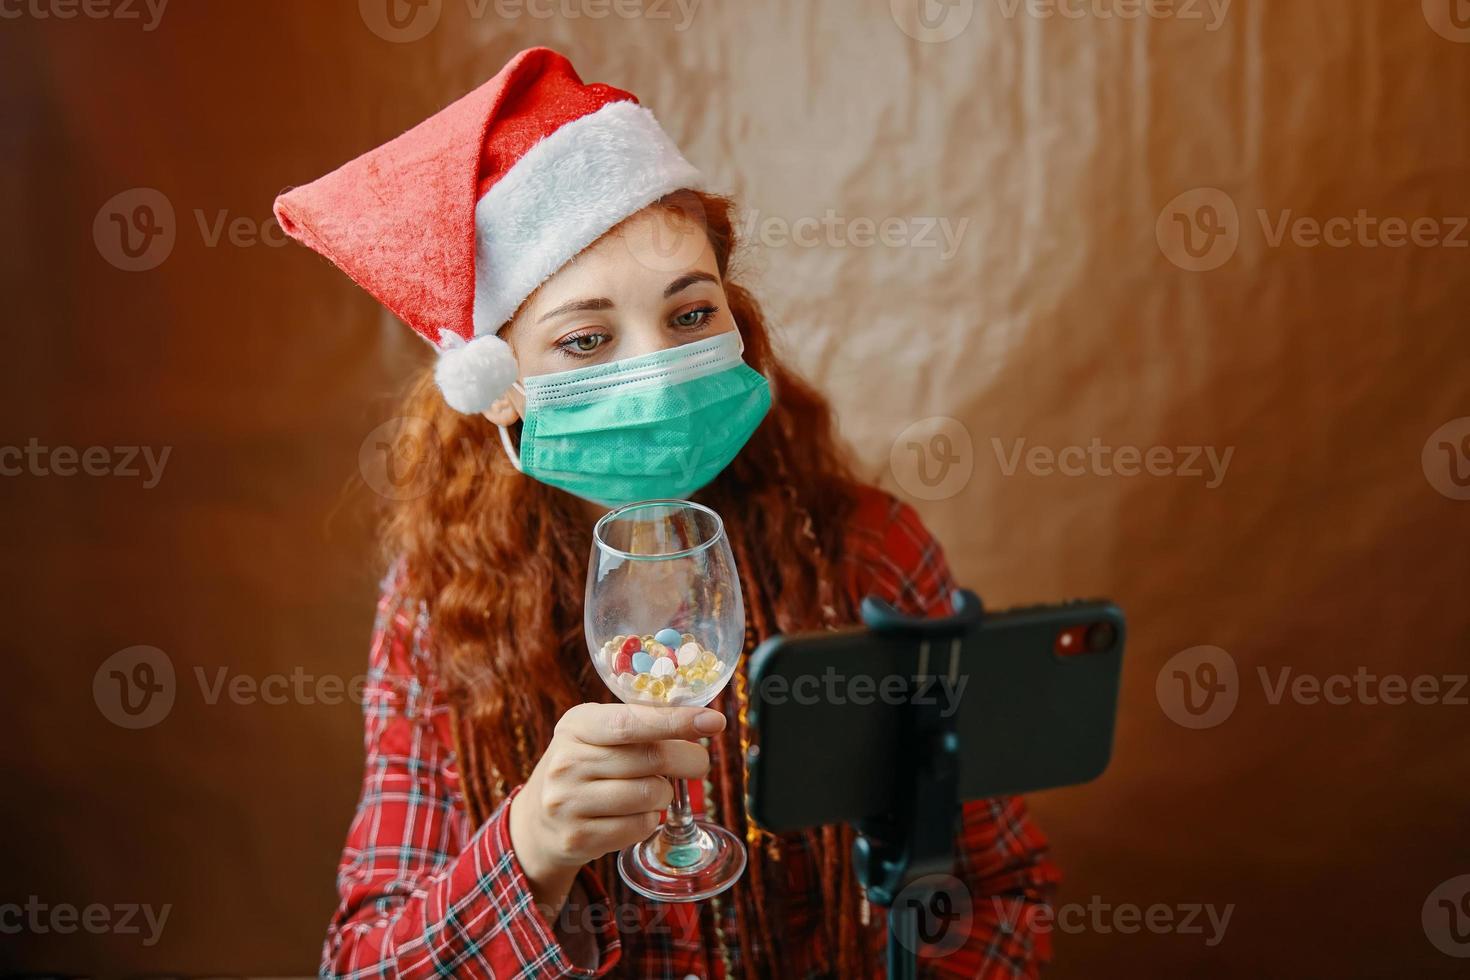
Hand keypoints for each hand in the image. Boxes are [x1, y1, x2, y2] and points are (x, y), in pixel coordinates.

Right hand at [509, 702, 725, 908]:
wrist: (537, 821)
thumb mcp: (597, 735)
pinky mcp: (578, 838)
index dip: (676, 721)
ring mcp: (569, 802)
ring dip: (665, 795)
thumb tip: (701, 721)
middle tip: (698, 763)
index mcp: (576, 725)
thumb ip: (640, 724)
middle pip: (650, 759)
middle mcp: (567, 762)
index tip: (714, 721)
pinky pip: (640, 826)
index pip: (631, 721)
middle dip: (688, 760)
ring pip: (650, 795)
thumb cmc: (583, 767)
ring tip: (652, 791)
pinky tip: (634, 813)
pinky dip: (649, 820)